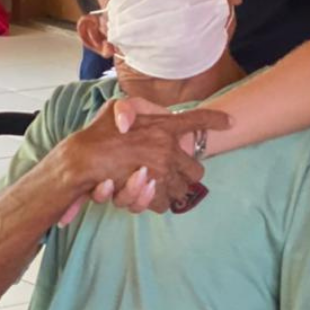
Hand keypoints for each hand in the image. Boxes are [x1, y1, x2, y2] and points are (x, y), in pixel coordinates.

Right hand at [57, 99, 229, 224]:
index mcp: (163, 127)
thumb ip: (130, 108)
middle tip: (174, 173)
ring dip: (173, 189)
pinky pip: (165, 201)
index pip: (197, 119)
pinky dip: (158, 201)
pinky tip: (147, 194)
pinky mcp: (152, 192)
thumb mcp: (114, 109)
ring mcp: (161, 172)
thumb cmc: (97, 133)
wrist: (79, 160)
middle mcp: (167, 150)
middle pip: (196, 170)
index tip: (230, 122)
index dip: (215, 120)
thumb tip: (129, 122)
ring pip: (182, 189)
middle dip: (188, 174)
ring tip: (157, 185)